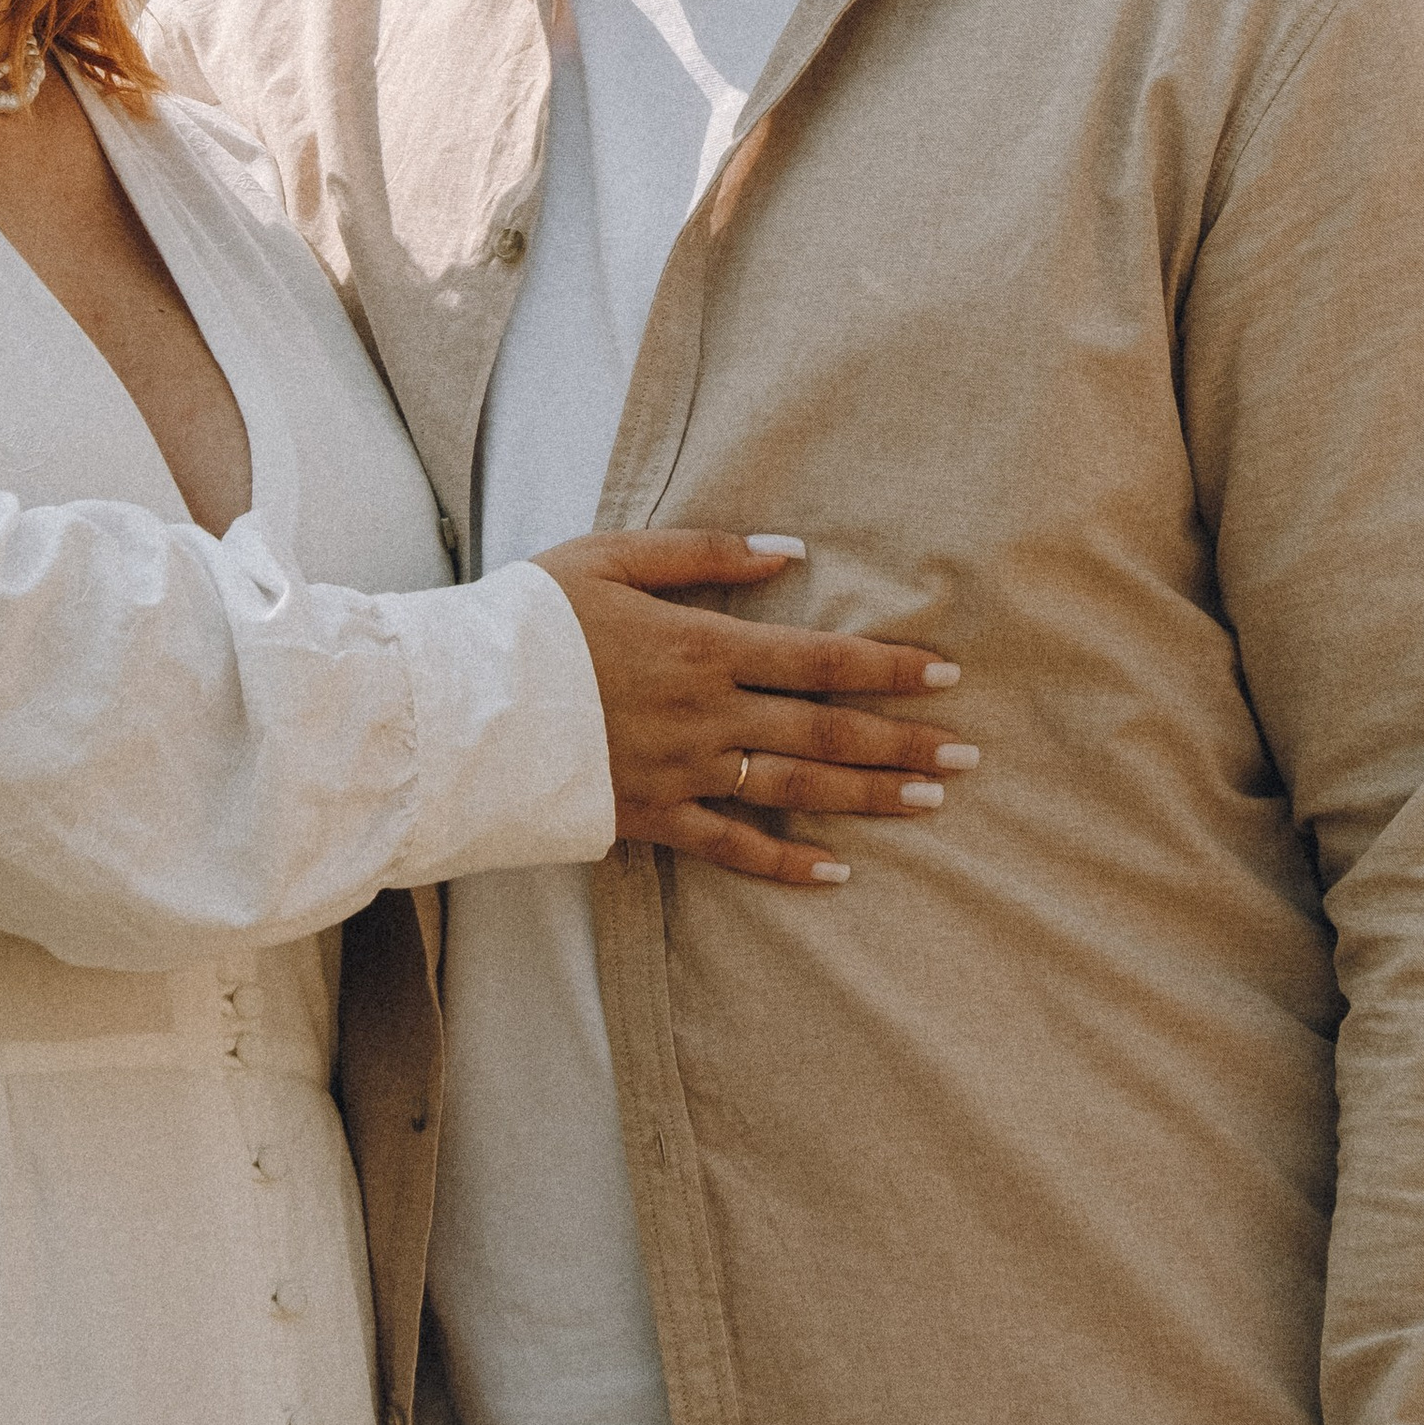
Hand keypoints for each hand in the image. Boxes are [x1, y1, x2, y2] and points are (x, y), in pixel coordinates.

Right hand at [537, 531, 972, 888]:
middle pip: (824, 732)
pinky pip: (731, 848)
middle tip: (968, 755)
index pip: (818, 658)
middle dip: (902, 743)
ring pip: (794, 790)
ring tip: (931, 802)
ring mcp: (682, 773)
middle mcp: (706, 714)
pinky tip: (838, 873)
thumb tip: (789, 551)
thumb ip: (703, 554)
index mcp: (702, 645)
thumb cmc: (529, 618)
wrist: (455, 704)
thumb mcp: (611, 556)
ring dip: (869, 796)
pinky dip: (787, 864)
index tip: (946, 674)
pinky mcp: (650, 819)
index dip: (887, 667)